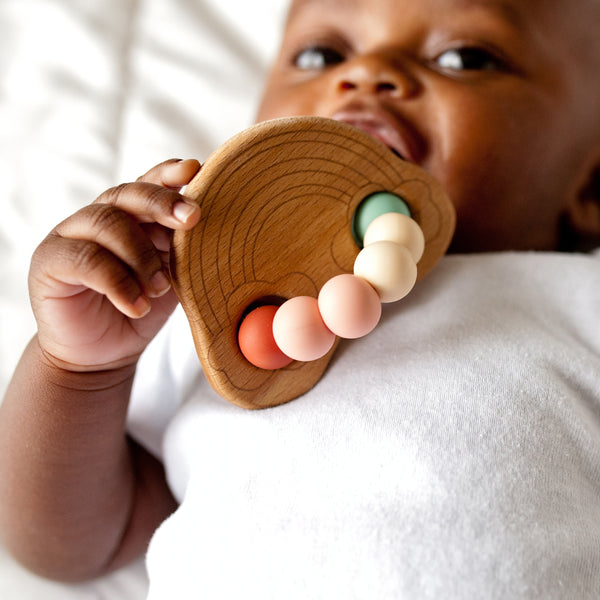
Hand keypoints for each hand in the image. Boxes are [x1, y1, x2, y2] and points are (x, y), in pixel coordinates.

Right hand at [29, 159, 200, 370]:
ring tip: (160, 289)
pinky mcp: (50, 261)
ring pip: (108, 223)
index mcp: (131, 216)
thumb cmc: (140, 309)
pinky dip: (119, 284)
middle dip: (163, 203)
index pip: (148, 183)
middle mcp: (100, 218)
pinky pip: (87, 260)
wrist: (102, 354)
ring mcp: (71, 236)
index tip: (195, 171)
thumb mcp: (171, 278)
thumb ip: (182, 250)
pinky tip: (137, 306)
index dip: (169, 173)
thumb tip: (212, 227)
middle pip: (128, 194)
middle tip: (192, 219)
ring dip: (142, 256)